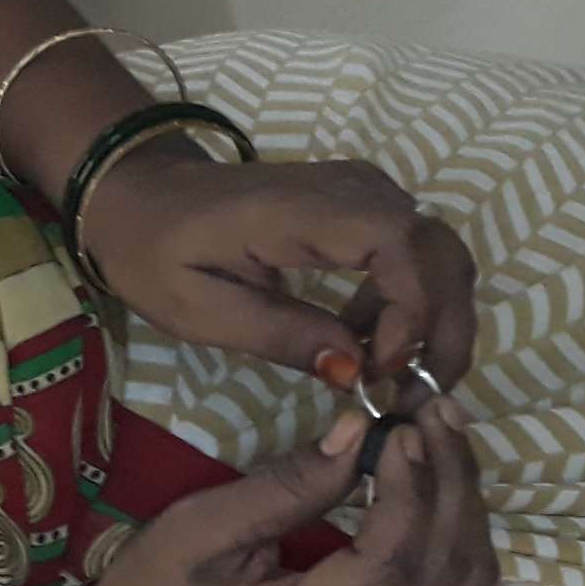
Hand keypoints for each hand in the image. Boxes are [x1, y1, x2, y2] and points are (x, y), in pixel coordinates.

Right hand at [79, 400, 497, 585]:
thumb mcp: (195, 529)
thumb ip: (282, 488)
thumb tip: (358, 432)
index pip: (387, 566)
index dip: (409, 493)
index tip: (400, 429)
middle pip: (442, 573)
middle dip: (449, 484)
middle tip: (433, 414)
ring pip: (464, 583)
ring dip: (465, 506)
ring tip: (443, 437)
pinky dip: (458, 531)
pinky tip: (439, 480)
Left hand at [80, 148, 477, 388]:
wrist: (142, 196)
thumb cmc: (155, 252)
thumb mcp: (198, 310)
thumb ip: (280, 335)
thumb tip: (356, 371)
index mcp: (303, 211)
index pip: (402, 248)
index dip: (413, 314)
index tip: (382, 371)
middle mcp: (353, 189)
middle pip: (441, 253)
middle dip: (442, 331)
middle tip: (412, 395)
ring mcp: (364, 191)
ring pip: (439, 255)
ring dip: (432, 321)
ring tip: (388, 378)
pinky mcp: (365, 205)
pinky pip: (414, 253)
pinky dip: (411, 302)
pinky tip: (365, 342)